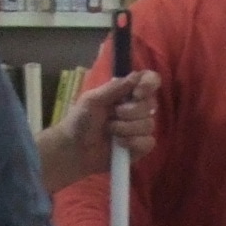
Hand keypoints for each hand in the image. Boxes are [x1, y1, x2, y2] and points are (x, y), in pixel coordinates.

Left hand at [42, 69, 157, 187]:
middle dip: (131, 111)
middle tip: (113, 115)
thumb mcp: (92, 100)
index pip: (149, 80)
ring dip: (127, 128)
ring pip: (149, 124)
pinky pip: (148, 142)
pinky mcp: (139, 147)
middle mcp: (136, 108)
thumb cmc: (80, 121)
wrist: (74, 149)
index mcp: (126, 92)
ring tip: (110, 131)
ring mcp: (139, 128)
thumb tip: (136, 76)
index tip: (137, 94)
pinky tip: (119, 144)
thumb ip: (114, 88)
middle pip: (151, 104)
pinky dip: (133, 143)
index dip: (148, 84)